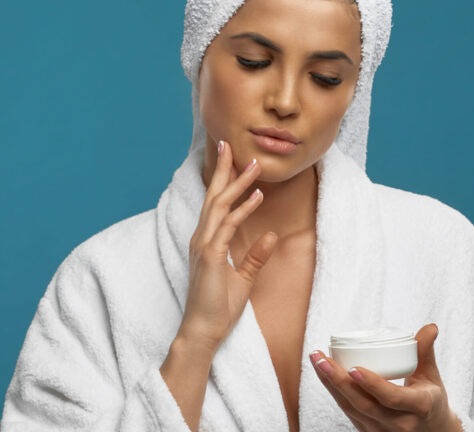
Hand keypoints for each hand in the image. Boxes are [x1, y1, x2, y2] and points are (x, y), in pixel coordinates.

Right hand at [176, 140, 279, 351]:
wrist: (204, 330)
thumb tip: (271, 235)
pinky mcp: (210, 256)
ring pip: (220, 205)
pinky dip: (242, 209)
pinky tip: (257, 197)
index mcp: (207, 240)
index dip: (224, 179)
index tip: (234, 158)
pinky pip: (227, 226)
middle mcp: (202, 237)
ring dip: (237, 183)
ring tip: (253, 165)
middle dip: (223, 169)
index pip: (215, 203)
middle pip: (213, 195)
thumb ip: (255, 256)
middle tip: (230, 143)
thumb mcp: (243, 278)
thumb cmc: (218, 307)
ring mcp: (204, 245)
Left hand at [308, 324, 462, 431]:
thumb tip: (430, 327)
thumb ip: (426, 351)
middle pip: (363, 404)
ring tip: (316, 360)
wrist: (432, 431)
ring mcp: (382, 431)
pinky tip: (323, 373)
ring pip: (351, 408)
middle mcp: (399, 424)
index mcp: (419, 407)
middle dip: (338, 380)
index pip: (392, 397)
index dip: (372, 384)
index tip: (354, 368)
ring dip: (330, 383)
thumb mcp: (432, 376)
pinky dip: (333, 391)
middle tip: (320, 358)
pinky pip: (347, 411)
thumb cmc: (430, 400)